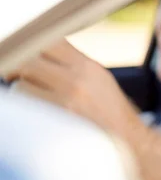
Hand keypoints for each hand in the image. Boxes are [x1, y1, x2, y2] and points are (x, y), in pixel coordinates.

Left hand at [4, 39, 148, 146]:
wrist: (126, 139)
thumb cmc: (108, 110)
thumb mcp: (98, 78)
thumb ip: (71, 63)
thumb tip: (35, 52)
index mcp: (88, 66)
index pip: (51, 41)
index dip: (32, 44)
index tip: (25, 53)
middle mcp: (79, 78)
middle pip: (31, 60)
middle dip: (19, 67)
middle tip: (14, 74)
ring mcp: (68, 99)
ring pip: (23, 84)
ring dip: (21, 89)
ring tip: (33, 97)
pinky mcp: (59, 119)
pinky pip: (27, 107)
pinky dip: (26, 108)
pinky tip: (38, 113)